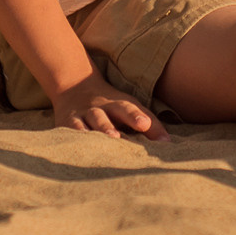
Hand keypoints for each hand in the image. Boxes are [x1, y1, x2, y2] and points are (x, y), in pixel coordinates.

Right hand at [50, 71, 167, 140]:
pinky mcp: (67, 123)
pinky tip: (81, 146)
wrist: (75, 88)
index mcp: (120, 104)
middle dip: (122, 120)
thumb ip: (150, 125)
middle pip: (113, 112)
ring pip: (92, 121)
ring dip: (101, 129)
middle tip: (128, 133)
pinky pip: (71, 129)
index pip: (131, 109)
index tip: (147, 126)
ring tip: (110, 139)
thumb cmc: (111, 107)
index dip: (139, 117)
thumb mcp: (130, 109)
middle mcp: (103, 108)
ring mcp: (85, 114)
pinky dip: (76, 136)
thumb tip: (168, 144)